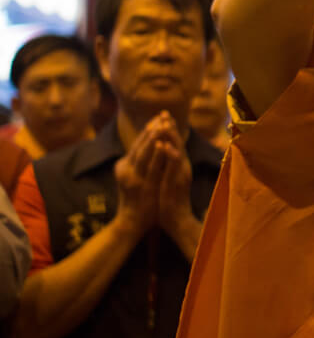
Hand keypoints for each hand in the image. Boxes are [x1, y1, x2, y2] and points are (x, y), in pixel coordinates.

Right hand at [114, 116, 170, 238]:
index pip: (138, 143)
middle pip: (139, 145)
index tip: (158, 117)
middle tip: (162, 116)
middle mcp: (125, 168)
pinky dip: (157, 154)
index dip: (148, 130)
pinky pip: (150, 167)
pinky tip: (163, 145)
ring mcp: (132, 177)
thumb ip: (138, 163)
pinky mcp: (140, 185)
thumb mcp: (135, 177)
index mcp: (124, 165)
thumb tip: (149, 147)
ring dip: (153, 138)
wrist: (131, 222)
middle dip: (152, 130)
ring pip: (143, 153)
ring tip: (161, 125)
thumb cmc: (137, 199)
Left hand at [151, 113, 197, 246]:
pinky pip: (174, 165)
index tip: (162, 115)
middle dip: (170, 127)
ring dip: (171, 136)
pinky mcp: (178, 182)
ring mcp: (181, 174)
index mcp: (179, 165)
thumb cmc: (169, 200)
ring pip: (177, 150)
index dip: (169, 128)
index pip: (174, 142)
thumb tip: (162, 152)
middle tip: (163, 112)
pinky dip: (170, 154)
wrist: (176, 220)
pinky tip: (163, 145)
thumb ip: (167, 165)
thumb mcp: (168, 178)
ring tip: (163, 122)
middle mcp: (182, 167)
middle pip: (177, 142)